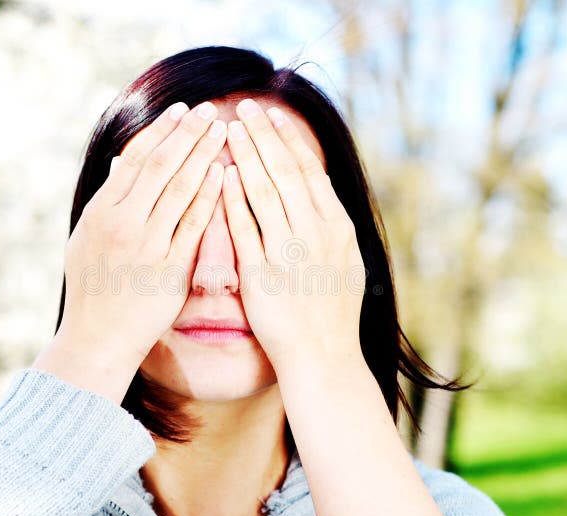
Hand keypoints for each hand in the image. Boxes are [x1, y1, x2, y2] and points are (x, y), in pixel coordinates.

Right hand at [38, 101, 226, 382]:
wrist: (97, 338)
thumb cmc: (93, 288)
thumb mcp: (86, 239)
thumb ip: (107, 201)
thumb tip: (117, 164)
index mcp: (100, 212)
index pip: (134, 160)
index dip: (160, 132)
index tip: (181, 110)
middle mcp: (120, 224)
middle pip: (159, 167)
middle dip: (186, 134)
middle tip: (209, 110)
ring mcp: (144, 246)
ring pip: (178, 190)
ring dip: (201, 156)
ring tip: (221, 131)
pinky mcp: (167, 269)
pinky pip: (192, 226)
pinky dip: (208, 197)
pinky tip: (224, 174)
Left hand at [221, 99, 365, 374]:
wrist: (324, 356)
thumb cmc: (332, 310)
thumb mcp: (345, 260)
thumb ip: (330, 222)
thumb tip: (319, 184)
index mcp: (337, 227)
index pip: (310, 172)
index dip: (288, 140)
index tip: (272, 115)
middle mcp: (317, 234)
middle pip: (286, 173)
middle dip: (264, 136)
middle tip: (244, 107)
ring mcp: (291, 254)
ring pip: (266, 193)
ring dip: (247, 157)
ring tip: (228, 130)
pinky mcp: (264, 275)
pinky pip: (246, 229)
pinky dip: (233, 200)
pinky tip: (221, 176)